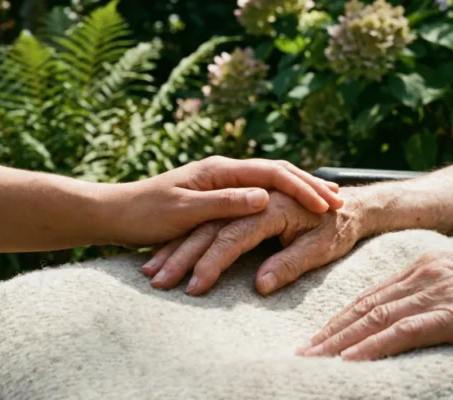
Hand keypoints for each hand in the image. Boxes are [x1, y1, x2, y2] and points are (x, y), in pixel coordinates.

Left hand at [100, 156, 342, 246]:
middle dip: (307, 187)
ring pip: (267, 183)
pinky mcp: (213, 200)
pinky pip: (255, 197)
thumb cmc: (144, 213)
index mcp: (218, 172)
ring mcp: (218, 184)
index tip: (328, 203)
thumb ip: (223, 204)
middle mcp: (221, 172)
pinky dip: (278, 200)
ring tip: (327, 200)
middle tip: (339, 201)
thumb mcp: (184, 211)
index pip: (271, 172)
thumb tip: (261, 198)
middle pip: (275, 174)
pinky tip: (291, 205)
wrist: (112, 213)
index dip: (302, 186)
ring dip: (297, 192)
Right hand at [142, 190, 368, 295]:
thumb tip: (260, 285)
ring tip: (156, 274)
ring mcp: (248, 202)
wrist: (363, 209)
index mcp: (274, 206)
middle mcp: (255, 199)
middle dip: (183, 255)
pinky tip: (174, 259)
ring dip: (180, 250)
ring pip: (204, 226)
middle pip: (210, 228)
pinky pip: (209, 226)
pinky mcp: (247, 210)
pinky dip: (191, 244)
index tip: (195, 285)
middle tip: (159, 280)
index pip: (233, 234)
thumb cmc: (346, 229)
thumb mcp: (321, 249)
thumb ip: (289, 263)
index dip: (213, 260)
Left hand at [297, 250, 452, 360]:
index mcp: (420, 270)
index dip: (338, 319)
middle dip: (329, 332)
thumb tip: (403, 316)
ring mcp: (437, 294)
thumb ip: (429, 295)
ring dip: (341, 342)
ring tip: (314, 359)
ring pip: (376, 318)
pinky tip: (352, 360)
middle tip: (301, 352)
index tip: (316, 337)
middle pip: (364, 307)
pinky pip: (406, 331)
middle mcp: (422, 278)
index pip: (368, 297)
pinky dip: (374, 346)